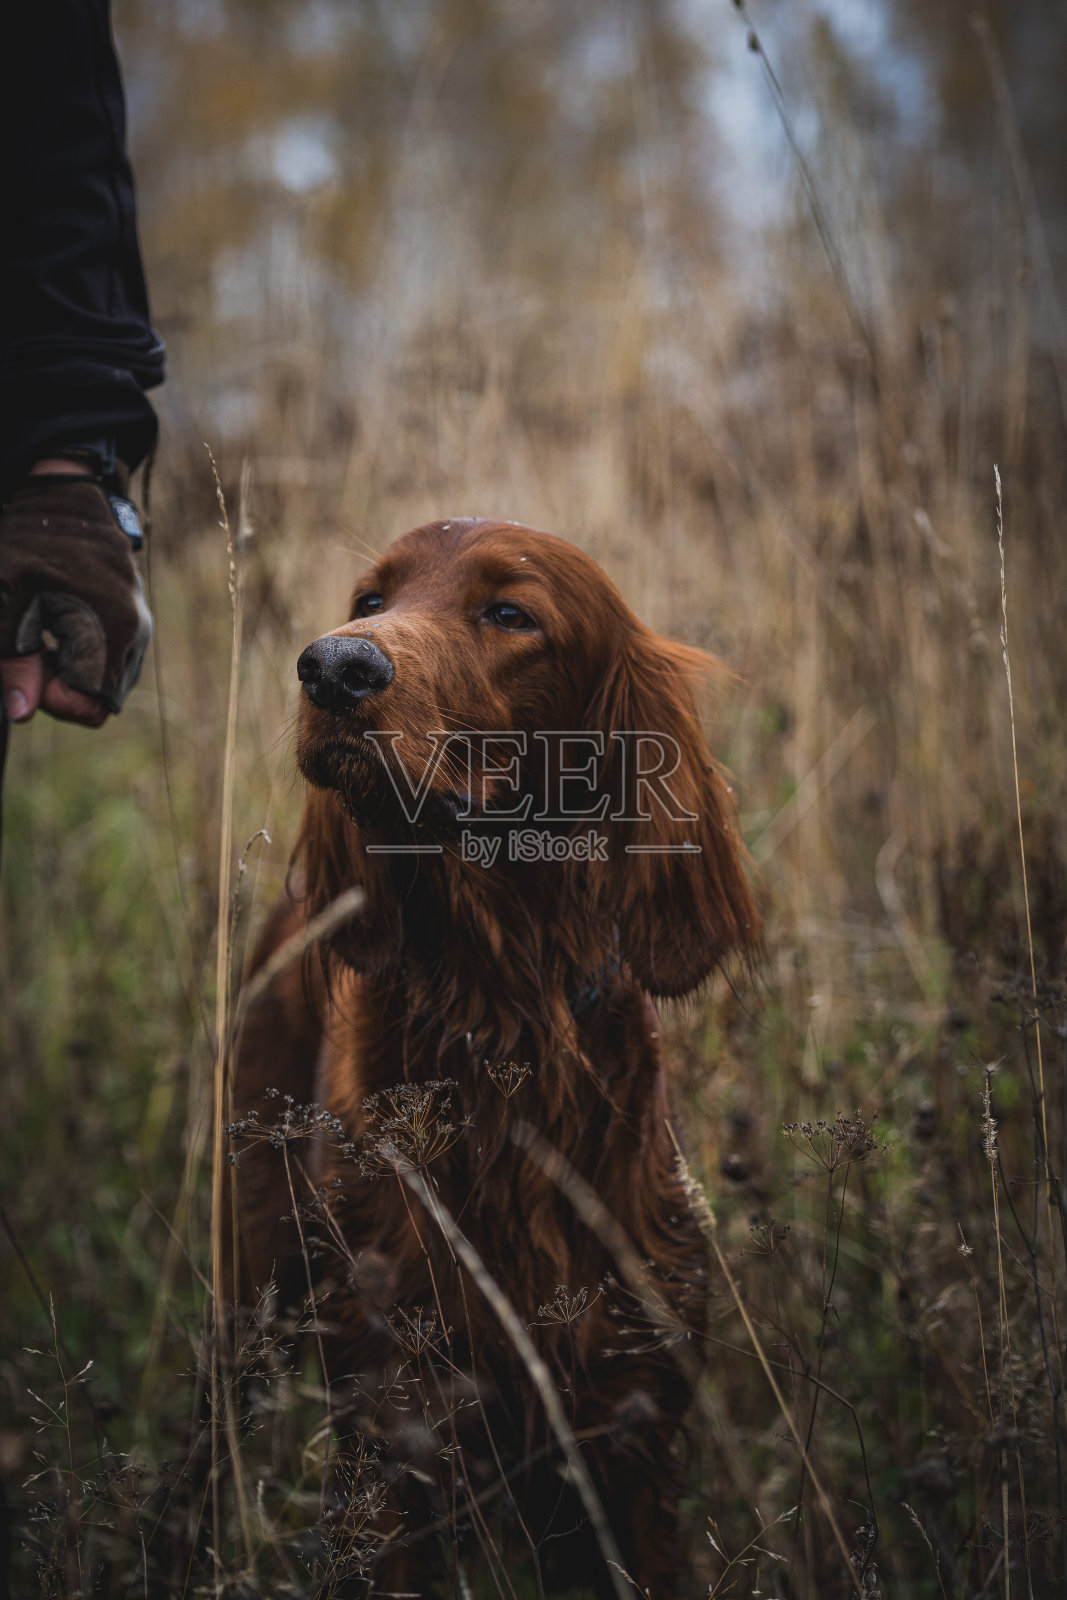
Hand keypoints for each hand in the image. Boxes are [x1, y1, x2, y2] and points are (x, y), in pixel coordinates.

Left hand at [0, 460, 152, 727]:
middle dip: (61, 683)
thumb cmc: (27, 547)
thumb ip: (11, 662)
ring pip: (106, 680)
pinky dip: (84, 652)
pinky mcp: (137, 618)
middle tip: (32, 644)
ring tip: (45, 629)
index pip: (90, 705)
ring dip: (71, 668)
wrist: (63, 497)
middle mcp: (136, 630)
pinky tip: (61, 620)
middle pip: (100, 698)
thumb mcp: (5, 603)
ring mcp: (141, 624)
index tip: (28, 662)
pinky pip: (111, 658)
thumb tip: (21, 711)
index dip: (52, 696)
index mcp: (113, 628)